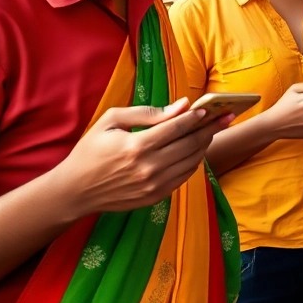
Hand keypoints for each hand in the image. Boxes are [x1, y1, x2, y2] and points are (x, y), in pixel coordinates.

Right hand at [52, 98, 233, 217]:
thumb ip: (147, 113)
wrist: (76, 190)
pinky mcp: (155, 197)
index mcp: (137, 146)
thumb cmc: (91, 150)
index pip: (176, 128)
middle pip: (190, 144)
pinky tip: (196, 150)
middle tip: (226, 117)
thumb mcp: (111, 121)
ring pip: (191, 161)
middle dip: (211, 128)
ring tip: (213, 131)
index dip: (195, 117)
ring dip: (205, 145)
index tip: (207, 109)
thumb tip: (180, 106)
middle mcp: (148, 167)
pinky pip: (184, 177)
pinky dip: (194, 162)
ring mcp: (154, 185)